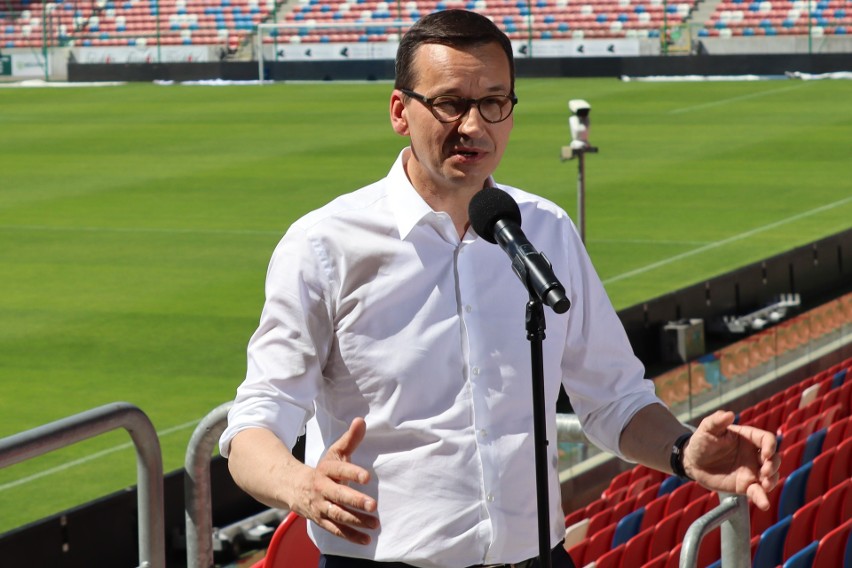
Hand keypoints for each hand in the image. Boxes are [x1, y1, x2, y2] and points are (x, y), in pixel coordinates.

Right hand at [295, 418, 378, 543]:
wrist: (294, 487)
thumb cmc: (324, 469)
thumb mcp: (335, 453)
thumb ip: (350, 439)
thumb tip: (361, 420)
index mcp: (326, 470)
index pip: (340, 470)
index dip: (352, 473)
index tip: (367, 477)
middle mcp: (322, 489)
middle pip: (339, 496)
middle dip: (355, 500)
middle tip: (373, 504)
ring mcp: (321, 507)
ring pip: (338, 515)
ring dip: (356, 520)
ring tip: (374, 523)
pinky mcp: (322, 521)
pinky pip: (336, 530)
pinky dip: (351, 536)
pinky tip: (366, 539)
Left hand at [683, 410, 780, 510]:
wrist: (693, 461)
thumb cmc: (702, 441)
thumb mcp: (707, 429)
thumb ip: (716, 421)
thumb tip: (729, 414)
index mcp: (748, 438)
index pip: (767, 439)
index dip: (770, 446)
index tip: (765, 454)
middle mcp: (753, 454)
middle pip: (774, 459)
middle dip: (773, 465)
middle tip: (763, 472)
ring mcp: (751, 471)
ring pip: (771, 476)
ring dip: (771, 481)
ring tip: (764, 485)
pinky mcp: (745, 485)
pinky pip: (758, 492)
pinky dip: (762, 498)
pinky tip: (764, 504)